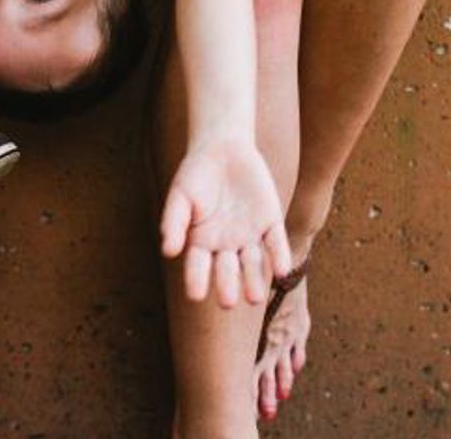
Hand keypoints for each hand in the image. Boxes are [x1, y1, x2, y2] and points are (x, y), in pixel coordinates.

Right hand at [160, 139, 293, 307]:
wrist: (223, 148)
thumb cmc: (195, 174)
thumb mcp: (180, 195)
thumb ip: (174, 222)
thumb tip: (168, 251)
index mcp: (201, 242)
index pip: (198, 266)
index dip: (196, 280)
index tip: (195, 295)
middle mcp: (226, 245)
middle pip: (228, 270)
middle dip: (228, 285)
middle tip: (228, 302)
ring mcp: (250, 235)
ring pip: (254, 263)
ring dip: (255, 279)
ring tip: (255, 297)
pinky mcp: (271, 222)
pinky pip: (276, 242)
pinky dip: (279, 256)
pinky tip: (282, 270)